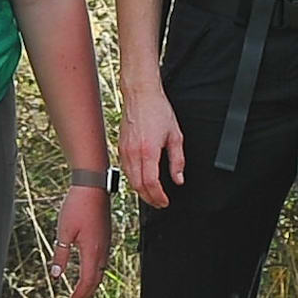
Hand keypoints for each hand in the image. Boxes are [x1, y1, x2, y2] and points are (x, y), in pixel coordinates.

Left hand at [50, 184, 112, 297]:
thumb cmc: (77, 206)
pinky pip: (103, 260)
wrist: (93, 186)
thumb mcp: (63, 232)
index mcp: (92, 251)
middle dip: (86, 294)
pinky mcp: (106, 236)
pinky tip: (89, 270)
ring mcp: (106, 242)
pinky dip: (95, 271)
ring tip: (81, 291)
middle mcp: (102, 250)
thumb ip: (61, 254)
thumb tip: (56, 275)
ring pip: (101, 271)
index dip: (79, 296)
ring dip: (91, 283)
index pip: (87, 282)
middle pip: (96, 280)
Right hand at [119, 80, 188, 210]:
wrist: (140, 94)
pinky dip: (133, 180)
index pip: (151, 183)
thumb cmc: (157, 110)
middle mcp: (133, 152)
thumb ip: (178, 160)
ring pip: (129, 180)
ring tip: (151, 195)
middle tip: (159, 203)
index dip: (158, 197)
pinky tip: (141, 181)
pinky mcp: (120, 147)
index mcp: (148, 150)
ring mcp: (124, 150)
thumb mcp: (175, 135)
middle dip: (149, 198)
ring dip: (140, 191)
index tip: (165, 201)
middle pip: (138, 186)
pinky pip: (124, 170)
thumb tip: (178, 178)